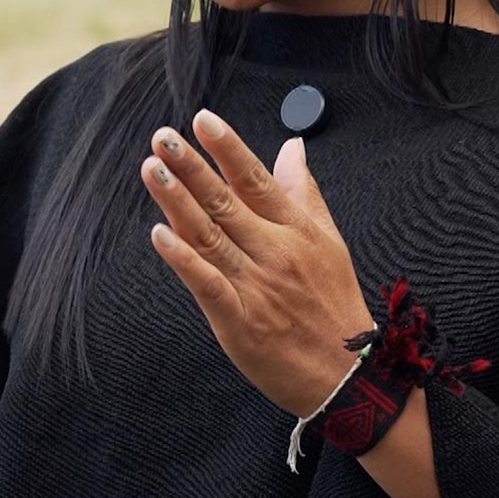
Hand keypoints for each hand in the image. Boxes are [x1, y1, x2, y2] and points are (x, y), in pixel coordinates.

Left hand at [140, 108, 370, 416]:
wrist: (346, 376)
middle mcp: (275, 252)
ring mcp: (256, 286)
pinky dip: (183, 259)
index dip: (228, 149)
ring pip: (210, 235)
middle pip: (226, 202)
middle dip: (191, 166)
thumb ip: (304, 191)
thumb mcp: (329, 241)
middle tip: (162, 137)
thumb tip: (292, 145)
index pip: (257, 180)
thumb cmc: (334, 305)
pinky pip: (207, 283)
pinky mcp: (239, 321)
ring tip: (152, 169)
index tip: (203, 120)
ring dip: (178, 201)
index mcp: (296, 231)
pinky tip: (160, 234)